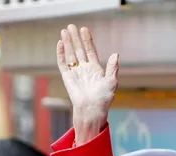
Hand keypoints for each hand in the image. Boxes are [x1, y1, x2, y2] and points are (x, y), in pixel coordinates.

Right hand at [57, 25, 118, 145]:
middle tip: (71, 26)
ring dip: (67, 43)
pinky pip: (62, 63)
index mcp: (95, 69)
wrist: (92, 109)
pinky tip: (60, 43)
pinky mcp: (67, 77)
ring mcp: (75, 72)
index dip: (87, 40)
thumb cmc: (104, 99)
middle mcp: (84, 69)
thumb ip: (113, 68)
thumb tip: (115, 54)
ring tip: (64, 31)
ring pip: (70, 54)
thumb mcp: (112, 82)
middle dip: (75, 38)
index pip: (90, 51)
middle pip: (78, 50)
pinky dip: (60, 54)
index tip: (84, 29)